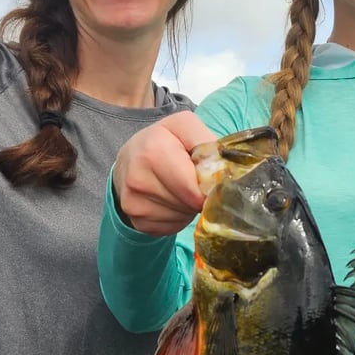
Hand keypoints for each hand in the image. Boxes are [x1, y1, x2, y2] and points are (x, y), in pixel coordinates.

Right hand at [112, 112, 216, 235]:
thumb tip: (224, 175)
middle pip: (189, 204)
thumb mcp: (186, 127)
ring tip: (180, 188)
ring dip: (189, 207)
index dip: (209, 187)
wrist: (130, 158)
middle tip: (194, 181)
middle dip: (199, 195)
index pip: (194, 187)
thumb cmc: (165, 141)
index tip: (210, 179)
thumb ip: (208, 145)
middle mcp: (137, 178)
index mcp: (153, 150)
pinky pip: (171, 228)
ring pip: (182, 217)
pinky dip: (177, 217)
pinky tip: (170, 200)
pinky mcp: (135, 220)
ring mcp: (133, 202)